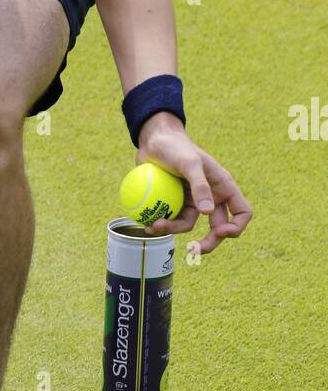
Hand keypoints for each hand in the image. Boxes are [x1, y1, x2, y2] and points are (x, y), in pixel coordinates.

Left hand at [136, 114, 252, 255]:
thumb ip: (199, 185)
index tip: (220, 232)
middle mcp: (211, 197)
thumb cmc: (176, 147)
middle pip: (218, 228)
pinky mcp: (175, 203)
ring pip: (190, 226)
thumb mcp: (189, 163)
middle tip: (193, 250)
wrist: (153, 141)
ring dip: (174, 230)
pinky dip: (162, 225)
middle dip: (208, 243)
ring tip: (155, 226)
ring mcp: (193, 202)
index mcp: (223, 187)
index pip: (242, 212)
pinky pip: (172, 220)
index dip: (236, 227)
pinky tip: (149, 225)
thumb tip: (208, 212)